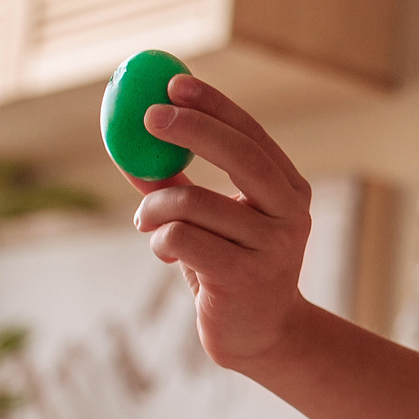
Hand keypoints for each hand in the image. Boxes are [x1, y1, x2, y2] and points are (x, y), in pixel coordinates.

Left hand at [126, 75, 315, 368]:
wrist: (261, 335)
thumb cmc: (230, 267)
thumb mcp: (210, 219)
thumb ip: (177, 181)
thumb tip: (128, 141)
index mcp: (289, 190)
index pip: (252, 134)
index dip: (214, 104)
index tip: (173, 83)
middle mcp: (290, 214)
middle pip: (239, 155)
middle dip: (189, 129)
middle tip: (147, 117)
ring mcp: (271, 246)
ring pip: (192, 202)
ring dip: (153, 208)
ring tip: (146, 222)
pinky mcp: (244, 275)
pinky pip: (180, 238)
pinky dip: (159, 240)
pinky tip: (167, 255)